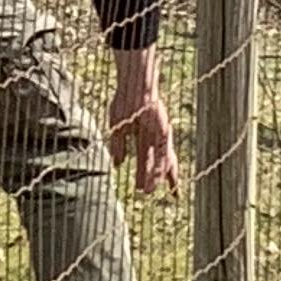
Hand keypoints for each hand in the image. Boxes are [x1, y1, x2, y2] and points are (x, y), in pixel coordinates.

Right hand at [106, 46, 183, 193]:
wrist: (133, 86)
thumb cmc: (125, 102)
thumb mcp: (117, 128)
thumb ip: (118, 146)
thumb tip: (117, 164)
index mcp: (144, 137)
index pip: (147, 160)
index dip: (146, 174)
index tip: (141, 188)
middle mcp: (154, 138)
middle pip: (158, 162)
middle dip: (153, 178)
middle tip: (148, 193)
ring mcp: (160, 135)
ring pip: (161, 160)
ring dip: (156, 175)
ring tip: (151, 190)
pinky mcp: (163, 131)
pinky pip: (163, 151)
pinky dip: (162, 164)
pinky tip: (160, 176)